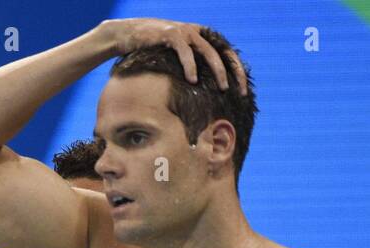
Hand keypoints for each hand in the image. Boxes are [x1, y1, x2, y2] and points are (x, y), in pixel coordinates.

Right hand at [99, 18, 246, 92]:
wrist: (126, 35)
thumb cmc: (149, 51)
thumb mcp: (172, 59)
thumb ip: (187, 67)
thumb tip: (198, 94)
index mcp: (201, 37)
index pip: (227, 53)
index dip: (237, 70)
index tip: (243, 91)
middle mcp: (196, 32)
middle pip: (223, 52)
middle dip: (234, 73)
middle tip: (240, 92)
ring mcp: (185, 31)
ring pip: (208, 51)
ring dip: (217, 71)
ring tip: (222, 89)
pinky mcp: (171, 34)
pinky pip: (185, 52)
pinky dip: (190, 66)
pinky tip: (193, 81)